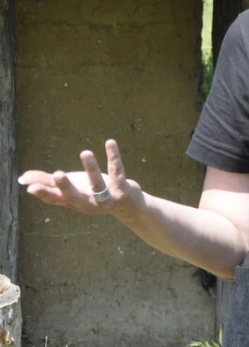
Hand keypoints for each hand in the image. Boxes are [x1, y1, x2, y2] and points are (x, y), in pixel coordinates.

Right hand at [17, 139, 141, 216]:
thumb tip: (23, 178)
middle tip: (58, 174)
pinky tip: (110, 142)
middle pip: (75, 197)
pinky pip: (117, 171)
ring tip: (85, 152)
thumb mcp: (71, 188)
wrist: (127, 205)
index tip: (31, 187)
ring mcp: (106, 198)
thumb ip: (49, 182)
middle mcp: (88, 203)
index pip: (56, 198)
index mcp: (73, 202)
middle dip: (66, 187)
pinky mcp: (122, 189)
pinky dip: (114, 156)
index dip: (44, 193)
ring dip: (92, 168)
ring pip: (98, 183)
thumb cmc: (93, 193)